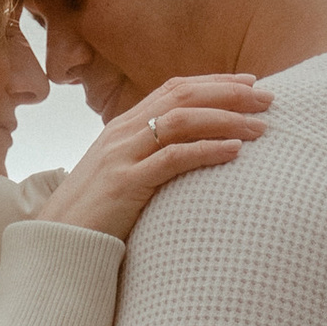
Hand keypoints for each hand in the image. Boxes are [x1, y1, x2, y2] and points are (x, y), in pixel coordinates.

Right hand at [36, 75, 269, 242]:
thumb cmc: (95, 215)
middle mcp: (123, 132)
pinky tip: (233, 153)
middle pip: (183, 96)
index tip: (250, 83)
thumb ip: (149, 158)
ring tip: (259, 128)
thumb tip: (187, 155)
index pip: (174, 89)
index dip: (215, 81)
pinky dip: (206, 151)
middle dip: (229, 93)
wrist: (58, 244)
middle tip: (268, 99)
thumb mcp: (122, 176)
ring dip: (225, 120)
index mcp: (123, 126)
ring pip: (181, 120)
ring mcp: (122, 156)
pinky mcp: (126, 183)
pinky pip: (173, 158)